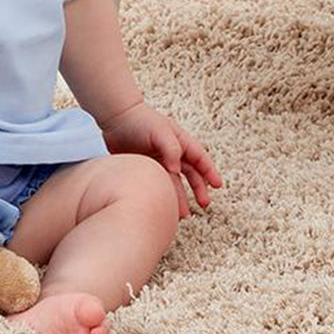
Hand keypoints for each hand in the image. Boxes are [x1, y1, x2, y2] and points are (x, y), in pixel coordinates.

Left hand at [100, 101, 222, 218]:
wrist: (115, 119)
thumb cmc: (140, 119)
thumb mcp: (160, 131)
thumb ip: (171, 150)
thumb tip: (176, 171)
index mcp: (181, 142)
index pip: (200, 158)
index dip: (210, 172)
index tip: (218, 185)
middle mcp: (173, 153)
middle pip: (191, 174)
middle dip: (199, 189)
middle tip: (204, 204)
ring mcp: (160, 162)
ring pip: (174, 183)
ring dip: (180, 197)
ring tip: (183, 214)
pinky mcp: (146, 168)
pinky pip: (158, 184)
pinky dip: (163, 195)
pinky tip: (164, 205)